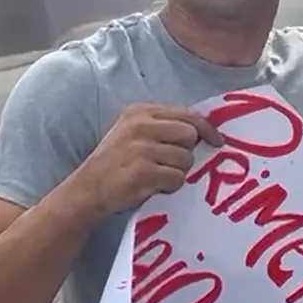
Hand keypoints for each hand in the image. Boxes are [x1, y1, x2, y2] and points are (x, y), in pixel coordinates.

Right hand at [75, 103, 222, 214]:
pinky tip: (152, 186)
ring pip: (186, 159)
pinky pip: (177, 178)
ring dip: (177, 172)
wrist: (86, 190)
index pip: (188, 114)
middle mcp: (140, 125)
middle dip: (186, 152)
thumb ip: (165, 126)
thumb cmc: (118, 162)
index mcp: (141, 111)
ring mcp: (140, 148)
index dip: (207, 129)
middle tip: (169, 164)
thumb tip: (207, 131)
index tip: (217, 141)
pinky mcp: (142, 172)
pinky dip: (170, 187)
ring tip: (156, 176)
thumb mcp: (136, 133)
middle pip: (190, 135)